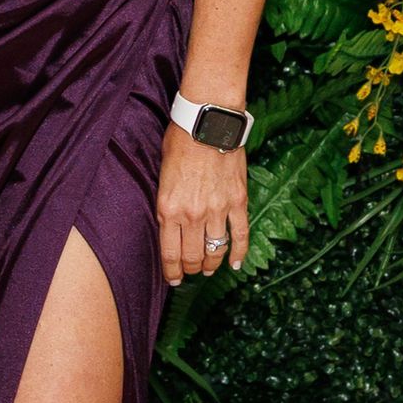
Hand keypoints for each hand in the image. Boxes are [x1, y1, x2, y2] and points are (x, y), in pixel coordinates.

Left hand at [156, 122, 246, 283]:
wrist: (207, 122)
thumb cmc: (179, 142)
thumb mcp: (161, 175)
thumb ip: (167, 202)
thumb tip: (171, 222)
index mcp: (168, 209)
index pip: (170, 253)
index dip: (173, 271)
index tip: (174, 280)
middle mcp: (192, 215)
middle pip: (193, 255)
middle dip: (191, 269)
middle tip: (191, 272)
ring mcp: (217, 210)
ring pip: (216, 249)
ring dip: (212, 263)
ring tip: (209, 269)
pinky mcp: (238, 201)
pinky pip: (240, 235)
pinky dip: (240, 252)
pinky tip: (236, 264)